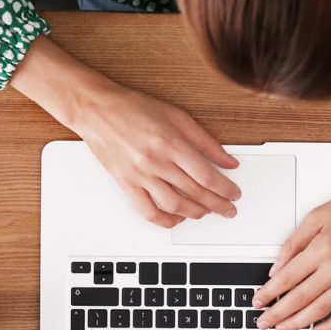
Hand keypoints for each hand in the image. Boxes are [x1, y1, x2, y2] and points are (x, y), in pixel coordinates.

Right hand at [9, 36, 239, 227]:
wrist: (96, 109)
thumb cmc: (133, 108)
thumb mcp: (177, 116)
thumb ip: (205, 141)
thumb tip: (228, 160)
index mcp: (171, 142)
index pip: (207, 175)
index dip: (225, 189)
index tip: (234, 194)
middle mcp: (156, 161)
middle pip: (195, 193)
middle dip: (217, 205)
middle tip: (228, 209)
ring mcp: (140, 175)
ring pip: (174, 205)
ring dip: (195, 213)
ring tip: (206, 213)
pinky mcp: (126, 184)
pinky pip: (147, 211)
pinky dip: (165, 221)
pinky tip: (176, 219)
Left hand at [252, 141, 330, 329]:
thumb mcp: (318, 215)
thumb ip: (295, 242)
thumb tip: (277, 266)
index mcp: (322, 248)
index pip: (287, 278)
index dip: (269, 293)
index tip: (258, 301)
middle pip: (300, 298)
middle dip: (277, 314)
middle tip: (263, 322)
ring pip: (321, 309)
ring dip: (299, 322)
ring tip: (283, 327)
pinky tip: (319, 329)